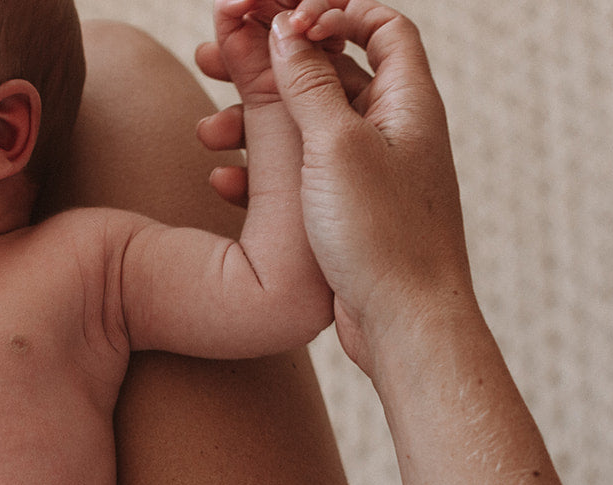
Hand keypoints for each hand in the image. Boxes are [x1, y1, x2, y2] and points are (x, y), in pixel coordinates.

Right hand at [199, 0, 474, 375]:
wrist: (405, 326)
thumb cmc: (383, 235)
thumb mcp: (335, 144)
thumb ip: (307, 81)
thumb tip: (284, 27)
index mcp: (407, 100)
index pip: (379, 25)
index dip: (332, 12)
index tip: (282, 20)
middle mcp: (394, 130)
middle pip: (330, 70)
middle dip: (270, 62)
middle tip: (214, 54)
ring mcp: (370, 173)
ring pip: (305, 126)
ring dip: (254, 120)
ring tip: (205, 129)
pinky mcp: (347, 212)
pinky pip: (298, 174)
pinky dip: (260, 169)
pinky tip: (222, 182)